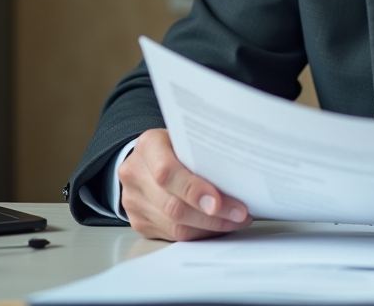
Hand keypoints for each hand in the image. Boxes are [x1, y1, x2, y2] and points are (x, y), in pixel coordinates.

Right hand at [118, 128, 251, 240]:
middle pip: (173, 205)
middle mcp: (135, 174)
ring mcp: (134, 201)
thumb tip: (240, 175)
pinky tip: (218, 226)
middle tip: (240, 214)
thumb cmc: (176, 145)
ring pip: (174, 225)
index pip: (167, 172)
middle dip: (212, 215)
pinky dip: (200, 233)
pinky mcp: (140, 222)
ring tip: (235, 220)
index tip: (218, 203)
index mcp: (148, 146)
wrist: (147, 158)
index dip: (194, 190)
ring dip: (210, 227)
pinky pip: (173, 235)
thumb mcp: (187, 138)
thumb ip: (203, 152)